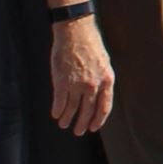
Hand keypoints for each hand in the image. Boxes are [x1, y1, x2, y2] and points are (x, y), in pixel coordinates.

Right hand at [50, 18, 114, 135]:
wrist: (76, 32)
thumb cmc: (90, 44)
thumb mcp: (104, 63)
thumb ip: (102, 79)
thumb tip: (99, 94)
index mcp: (107, 80)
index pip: (104, 107)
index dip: (99, 120)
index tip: (94, 127)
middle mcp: (93, 85)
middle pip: (88, 111)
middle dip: (83, 124)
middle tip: (78, 131)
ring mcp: (77, 84)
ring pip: (72, 108)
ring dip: (67, 119)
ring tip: (64, 124)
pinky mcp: (62, 81)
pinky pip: (59, 101)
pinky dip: (57, 110)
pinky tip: (55, 114)